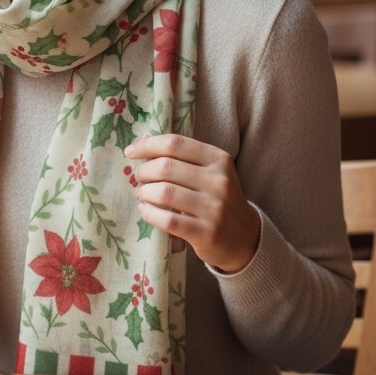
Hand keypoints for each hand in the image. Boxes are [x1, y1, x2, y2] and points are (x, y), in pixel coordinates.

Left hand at [123, 133, 260, 273]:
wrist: (245, 237)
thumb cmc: (217, 199)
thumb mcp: (207, 171)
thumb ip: (179, 154)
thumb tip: (144, 137)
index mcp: (218, 159)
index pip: (175, 143)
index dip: (148, 146)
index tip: (131, 152)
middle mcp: (219, 180)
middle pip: (166, 167)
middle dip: (144, 171)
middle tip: (139, 178)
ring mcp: (215, 208)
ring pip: (165, 192)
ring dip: (144, 193)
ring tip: (142, 195)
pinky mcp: (207, 233)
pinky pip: (169, 220)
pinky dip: (150, 214)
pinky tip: (145, 211)